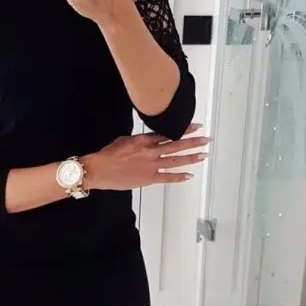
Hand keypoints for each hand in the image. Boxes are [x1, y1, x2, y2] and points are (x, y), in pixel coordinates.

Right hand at [85, 126, 209, 190]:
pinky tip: (189, 175)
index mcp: (145, 140)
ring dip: (191, 157)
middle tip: (206, 140)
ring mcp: (151, 165)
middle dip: (193, 142)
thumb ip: (140, 140)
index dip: (184, 130)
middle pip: (177, 145)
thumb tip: (149, 140)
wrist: (99, 169)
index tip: (195, 127)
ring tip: (203, 155)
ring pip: (176, 160)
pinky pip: (167, 177)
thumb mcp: (125, 140)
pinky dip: (179, 177)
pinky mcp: (148, 178)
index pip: (169, 133)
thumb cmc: (108, 155)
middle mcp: (151, 151)